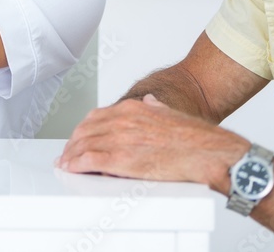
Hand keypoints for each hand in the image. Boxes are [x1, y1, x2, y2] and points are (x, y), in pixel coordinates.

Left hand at [57, 94, 245, 191]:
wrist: (208, 152)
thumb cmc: (195, 138)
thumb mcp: (170, 112)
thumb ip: (155, 107)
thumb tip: (149, 103)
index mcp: (133, 108)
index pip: (97, 116)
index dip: (84, 128)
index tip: (78, 137)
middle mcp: (123, 120)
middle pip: (86, 130)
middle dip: (73, 142)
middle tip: (67, 152)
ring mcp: (121, 138)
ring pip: (84, 145)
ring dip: (71, 155)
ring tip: (66, 163)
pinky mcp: (121, 159)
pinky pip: (90, 160)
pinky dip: (76, 164)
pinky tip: (71, 169)